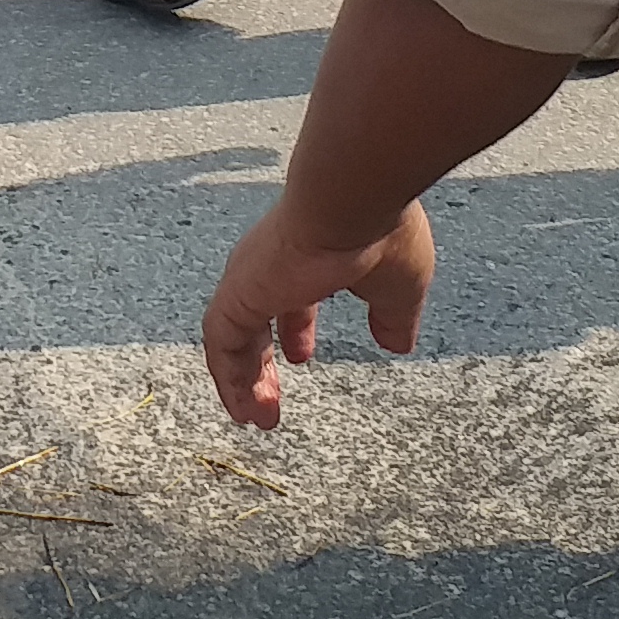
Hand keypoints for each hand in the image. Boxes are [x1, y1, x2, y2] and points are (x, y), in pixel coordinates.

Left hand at [200, 198, 438, 428]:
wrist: (354, 199)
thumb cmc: (381, 232)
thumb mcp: (398, 288)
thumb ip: (392, 317)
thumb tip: (396, 343)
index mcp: (310, 259)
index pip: (291, 298)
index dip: (296, 330)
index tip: (302, 357)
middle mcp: (272, 267)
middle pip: (255, 321)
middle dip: (263, 365)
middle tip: (271, 401)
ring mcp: (250, 279)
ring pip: (233, 338)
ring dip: (244, 381)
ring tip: (257, 419)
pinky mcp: (237, 294)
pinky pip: (220, 345)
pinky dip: (228, 379)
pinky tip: (241, 409)